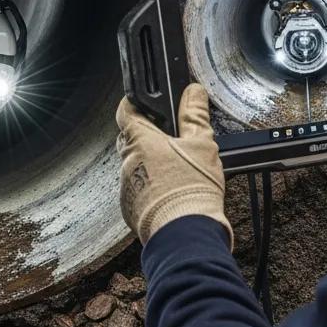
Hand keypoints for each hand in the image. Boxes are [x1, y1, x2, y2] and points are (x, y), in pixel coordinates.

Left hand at [116, 83, 232, 247]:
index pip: (125, 111)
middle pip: (130, 139)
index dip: (134, 103)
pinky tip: (170, 192)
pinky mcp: (130, 209)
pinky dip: (150, 189)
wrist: (186, 234)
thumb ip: (195, 116)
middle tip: (170, 139)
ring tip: (176, 171)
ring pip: (134, 166)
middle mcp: (127, 162)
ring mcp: (126, 187)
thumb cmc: (192, 188)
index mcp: (140, 141)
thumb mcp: (201, 144)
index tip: (145, 103)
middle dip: (146, 136)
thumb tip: (193, 92)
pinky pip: (137, 191)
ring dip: (150, 165)